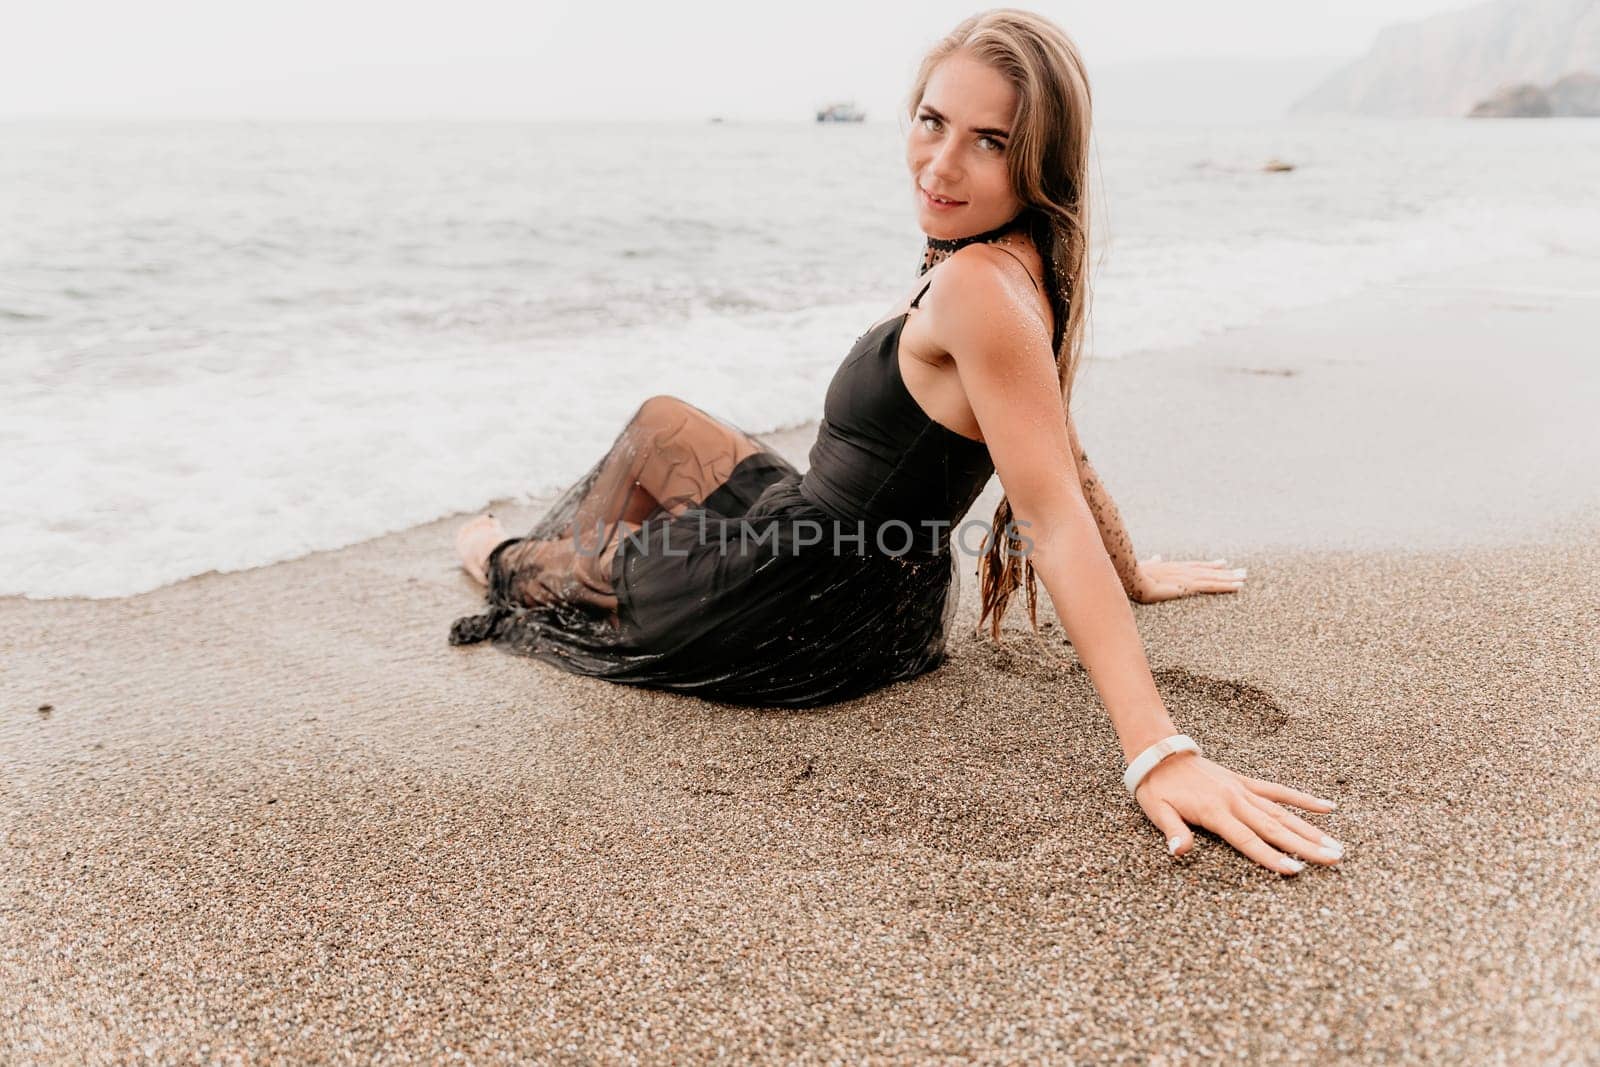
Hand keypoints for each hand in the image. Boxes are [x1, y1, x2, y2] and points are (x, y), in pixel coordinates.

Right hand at [1131, 554, 1245, 602]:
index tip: (1223, 564)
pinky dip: (1227, 586)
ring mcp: (1188, 576)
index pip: (1197, 566)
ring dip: (1231, 578)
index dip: (1210, 565)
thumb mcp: (1146, 566)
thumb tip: (1156, 556)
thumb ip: (1153, 562)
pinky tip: (1239, 586)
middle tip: (1242, 572)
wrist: (1132, 577)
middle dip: (1226, 572)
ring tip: (1244, 577)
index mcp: (1175, 567)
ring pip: (1215, 578)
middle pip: (1210, 571)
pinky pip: (1213, 586)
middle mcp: (1185, 569)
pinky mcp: (1190, 585)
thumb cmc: (1135, 572)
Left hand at [1135, 751, 1343, 875]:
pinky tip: (1327, 808)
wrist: (1160, 755)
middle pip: (1275, 828)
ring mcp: (1243, 790)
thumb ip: (1173, 831)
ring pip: (1283, 812)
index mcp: (1215, 811)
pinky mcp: (1246, 782)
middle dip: (1306, 845)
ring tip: (1336, 845)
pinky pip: (1278, 791)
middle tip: (1334, 859)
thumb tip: (1179, 852)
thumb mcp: (1158, 811)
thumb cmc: (1158, 788)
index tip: (1296, 869)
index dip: (1271, 856)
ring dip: (1310, 829)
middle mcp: (1235, 800)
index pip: (1248, 840)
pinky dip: (1302, 799)